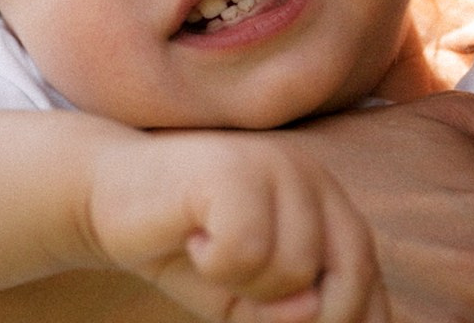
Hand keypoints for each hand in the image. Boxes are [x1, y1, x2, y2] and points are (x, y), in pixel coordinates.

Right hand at [85, 130, 388, 322]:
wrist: (106, 193)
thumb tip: (312, 309)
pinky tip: (191, 237)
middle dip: (301, 316)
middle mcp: (313, 176)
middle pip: (349, 276)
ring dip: (244, 286)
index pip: (367, 281)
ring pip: (294, 270)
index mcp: (328, 204)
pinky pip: (245, 251)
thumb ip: (289, 312)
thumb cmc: (188, 248)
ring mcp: (276, 164)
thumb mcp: (249, 297)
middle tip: (244, 299)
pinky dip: (212, 263)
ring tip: (209, 253)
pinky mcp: (233, 168)